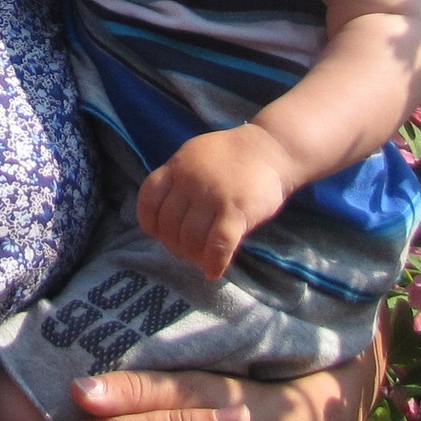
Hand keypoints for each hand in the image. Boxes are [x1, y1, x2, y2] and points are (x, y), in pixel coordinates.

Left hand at [134, 123, 295, 278]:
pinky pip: (218, 246)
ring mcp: (213, 196)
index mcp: (177, 167)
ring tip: (201, 260)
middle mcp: (190, 182)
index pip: (148, 202)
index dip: (151, 224)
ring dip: (193, 257)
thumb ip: (178, 180)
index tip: (161, 234)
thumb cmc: (232, 156)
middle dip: (175, 245)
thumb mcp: (195, 156)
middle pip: (169, 226)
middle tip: (187, 251)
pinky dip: (214, 263)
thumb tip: (162, 216)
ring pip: (190, 239)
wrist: (272, 149)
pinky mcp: (236, 211)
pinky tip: (214, 271)